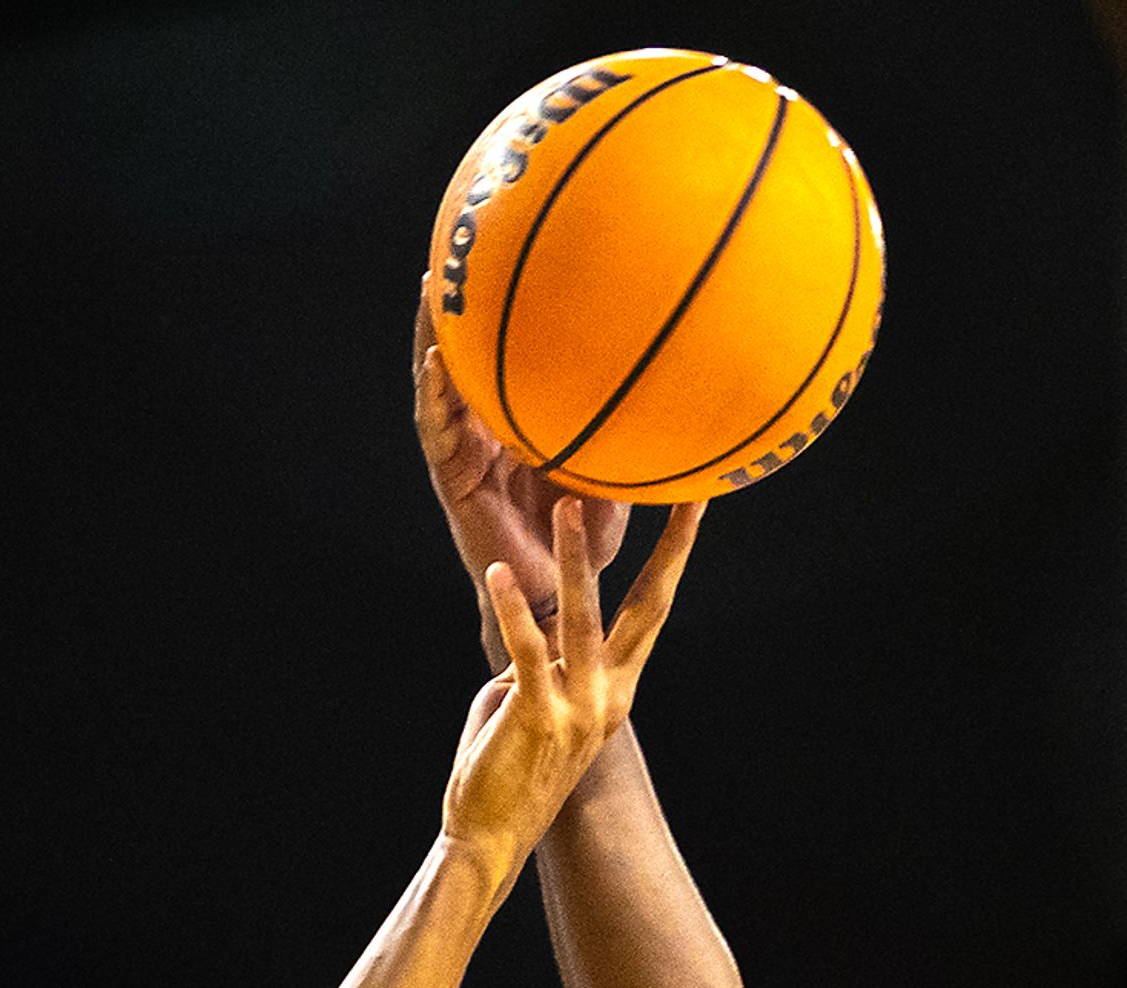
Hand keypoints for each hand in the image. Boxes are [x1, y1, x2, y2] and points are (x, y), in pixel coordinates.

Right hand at [415, 280, 630, 650]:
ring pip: (440, 386)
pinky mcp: (454, 483)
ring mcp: (465, 456)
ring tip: (432, 289)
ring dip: (431, 336)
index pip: (502, 360)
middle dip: (457, 308)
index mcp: (515, 427)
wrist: (558, 601)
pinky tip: (436, 361)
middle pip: (464, 359)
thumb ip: (636, 432)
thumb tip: (696, 385)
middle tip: (457, 248)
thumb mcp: (618, 473)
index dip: (500, 314)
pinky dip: (435, 396)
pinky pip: (439, 433)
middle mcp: (485, 434)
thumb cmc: (587, 541)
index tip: (507, 255)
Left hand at [438, 491, 699, 865]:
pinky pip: (527, 651)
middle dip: (669, 548)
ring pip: (583, 618)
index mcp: (615, 693)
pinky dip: (513, 610)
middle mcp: (609, 697)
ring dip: (576, 559)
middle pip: (647, 609)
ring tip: (567, 505)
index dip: (673, 560)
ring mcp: (577, 708)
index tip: (693, 509)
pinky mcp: (537, 716)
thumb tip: (533, 639)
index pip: (651, 614)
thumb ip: (540, 666)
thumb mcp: (532, 707)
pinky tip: (499, 575)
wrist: (491, 839)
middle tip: (683, 492)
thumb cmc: (504, 773)